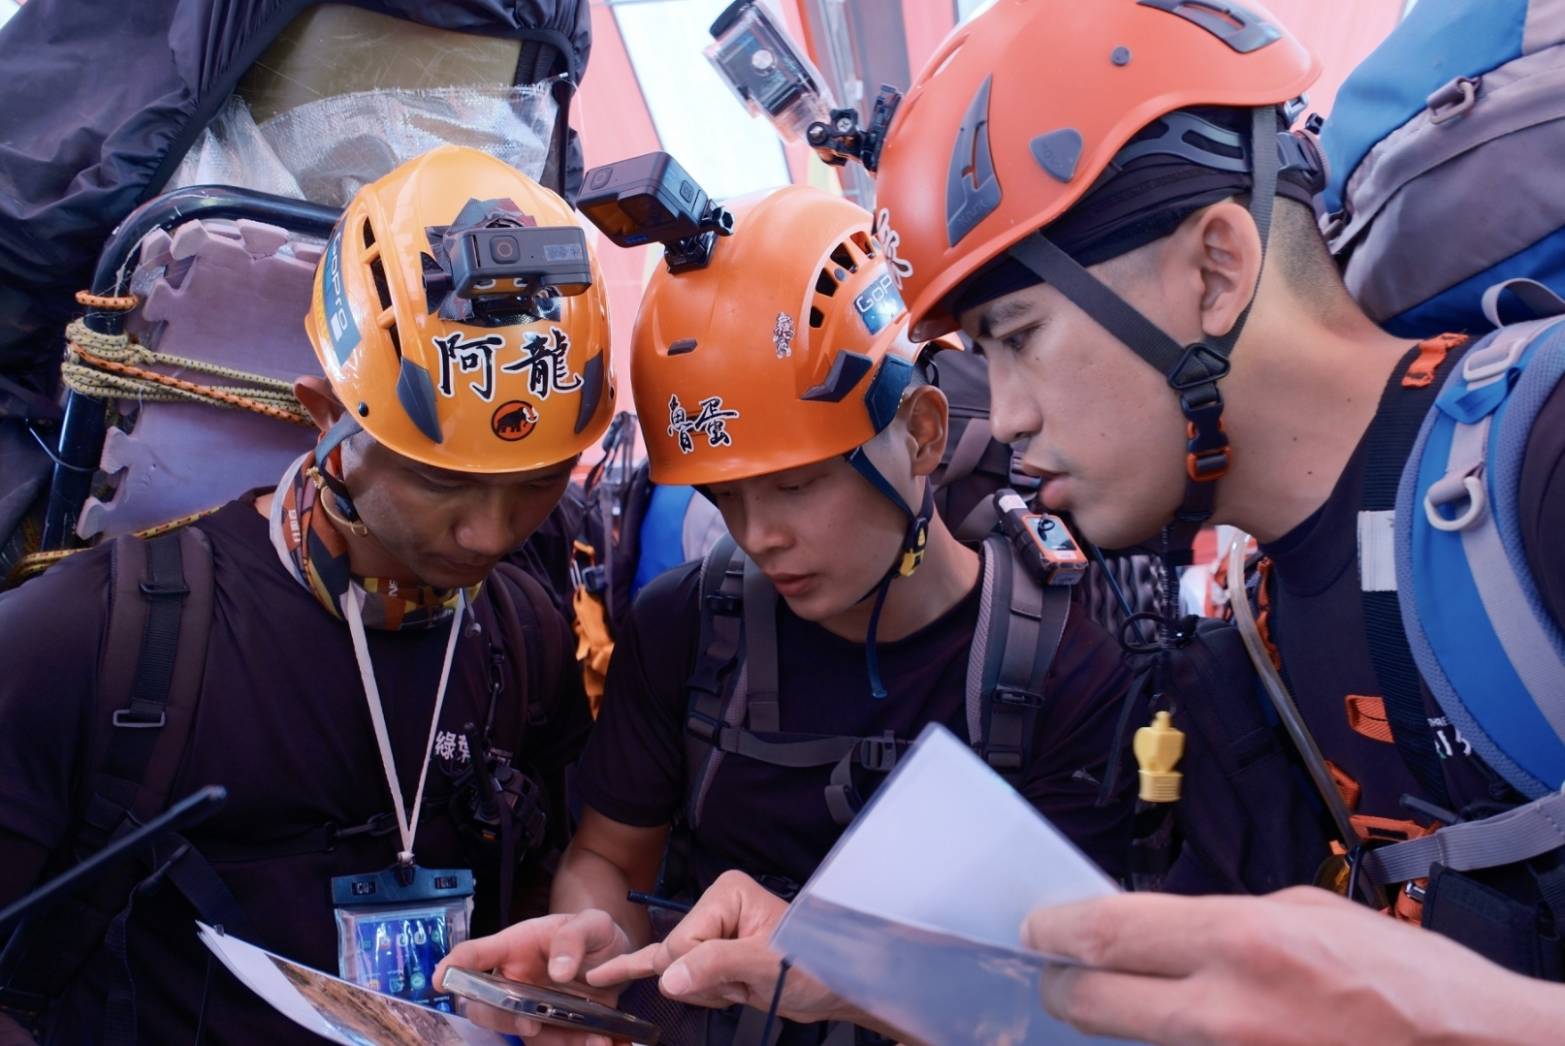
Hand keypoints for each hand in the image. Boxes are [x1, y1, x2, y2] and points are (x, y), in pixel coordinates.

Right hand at [434, 909, 631, 1044]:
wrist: (616, 957)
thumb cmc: (592, 933)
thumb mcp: (592, 923)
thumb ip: (574, 938)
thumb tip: (558, 971)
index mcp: (514, 946)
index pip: (474, 954)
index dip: (453, 965)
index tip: (441, 979)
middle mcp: (512, 981)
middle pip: (483, 1006)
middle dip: (499, 1020)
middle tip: (530, 1026)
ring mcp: (527, 1008)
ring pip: (516, 1033)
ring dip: (549, 1040)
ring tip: (592, 1038)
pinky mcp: (548, 1030)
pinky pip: (550, 1045)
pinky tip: (602, 1040)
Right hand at [587, 870, 844, 1022]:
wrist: (834, 986)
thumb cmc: (812, 964)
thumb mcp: (767, 963)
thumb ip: (717, 965)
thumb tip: (670, 978)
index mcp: (725, 893)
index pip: (681, 942)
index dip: (702, 971)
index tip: (740, 974)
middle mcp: (712, 905)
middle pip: (673, 958)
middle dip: (707, 983)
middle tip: (746, 980)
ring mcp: (708, 929)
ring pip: (674, 975)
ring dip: (709, 992)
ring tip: (745, 984)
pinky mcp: (705, 953)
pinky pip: (663, 964)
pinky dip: (636, 970)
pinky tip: (605, 975)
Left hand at [1022, 886, 1564, 1044]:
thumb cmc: (1411, 984)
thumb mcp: (1311, 913)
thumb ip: (1223, 919)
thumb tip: (1158, 928)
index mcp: (1242, 941)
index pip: (1106, 932)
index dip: (1057, 929)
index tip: (1040, 928)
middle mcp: (1227, 1012)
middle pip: (1095, 1002)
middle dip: (1066, 985)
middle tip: (1058, 972)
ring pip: (1138, 1043)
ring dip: (1125, 1020)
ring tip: (1127, 1000)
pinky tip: (1193, 1030)